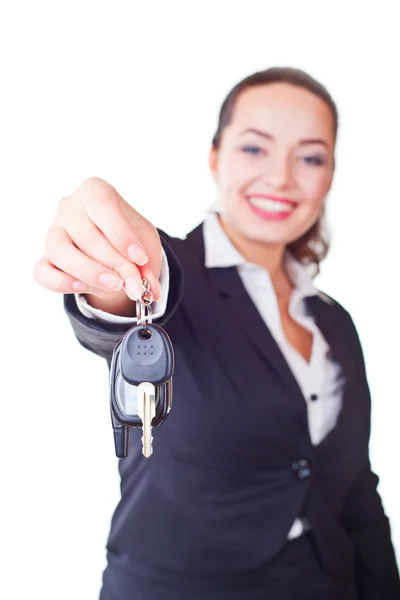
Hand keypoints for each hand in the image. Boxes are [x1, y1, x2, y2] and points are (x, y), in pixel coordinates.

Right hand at [33, 177, 161, 302]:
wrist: (115, 253)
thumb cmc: (130, 239)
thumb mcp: (146, 245)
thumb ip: (147, 266)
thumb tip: (150, 291)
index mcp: (95, 192)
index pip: (102, 204)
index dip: (121, 233)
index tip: (140, 258)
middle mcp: (68, 207)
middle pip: (85, 234)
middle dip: (114, 263)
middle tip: (134, 282)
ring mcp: (53, 233)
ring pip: (59, 251)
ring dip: (89, 272)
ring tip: (115, 285)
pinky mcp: (45, 259)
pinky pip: (43, 272)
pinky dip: (61, 283)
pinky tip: (84, 287)